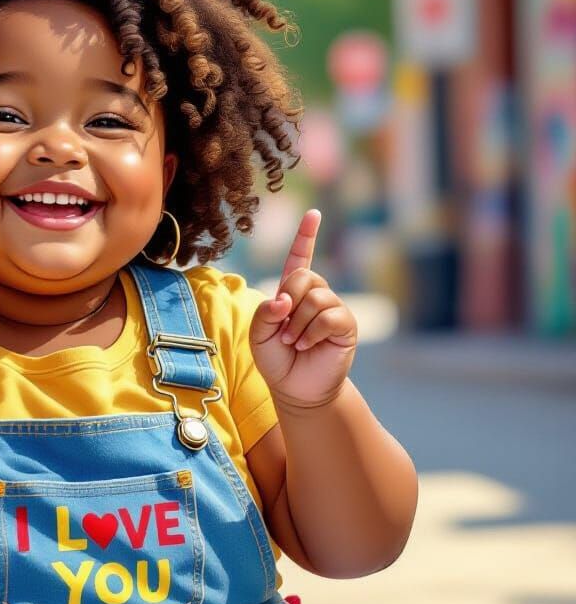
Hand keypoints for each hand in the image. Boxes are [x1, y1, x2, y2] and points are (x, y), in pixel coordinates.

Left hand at [248, 209, 356, 409]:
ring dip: (297, 324)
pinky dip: (311, 332)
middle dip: (287, 301)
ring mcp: (332, 309)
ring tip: (293, 342)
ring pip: (315, 298)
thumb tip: (283, 300)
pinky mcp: (345, 325)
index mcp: (292, 292)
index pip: (300, 258)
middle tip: (282, 328)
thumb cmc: (276, 359)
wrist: (296, 389)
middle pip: (303, 276)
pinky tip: (307, 345)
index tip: (314, 214)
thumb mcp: (258, 336)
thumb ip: (264, 314)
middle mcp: (315, 295)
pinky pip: (328, 317)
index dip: (306, 236)